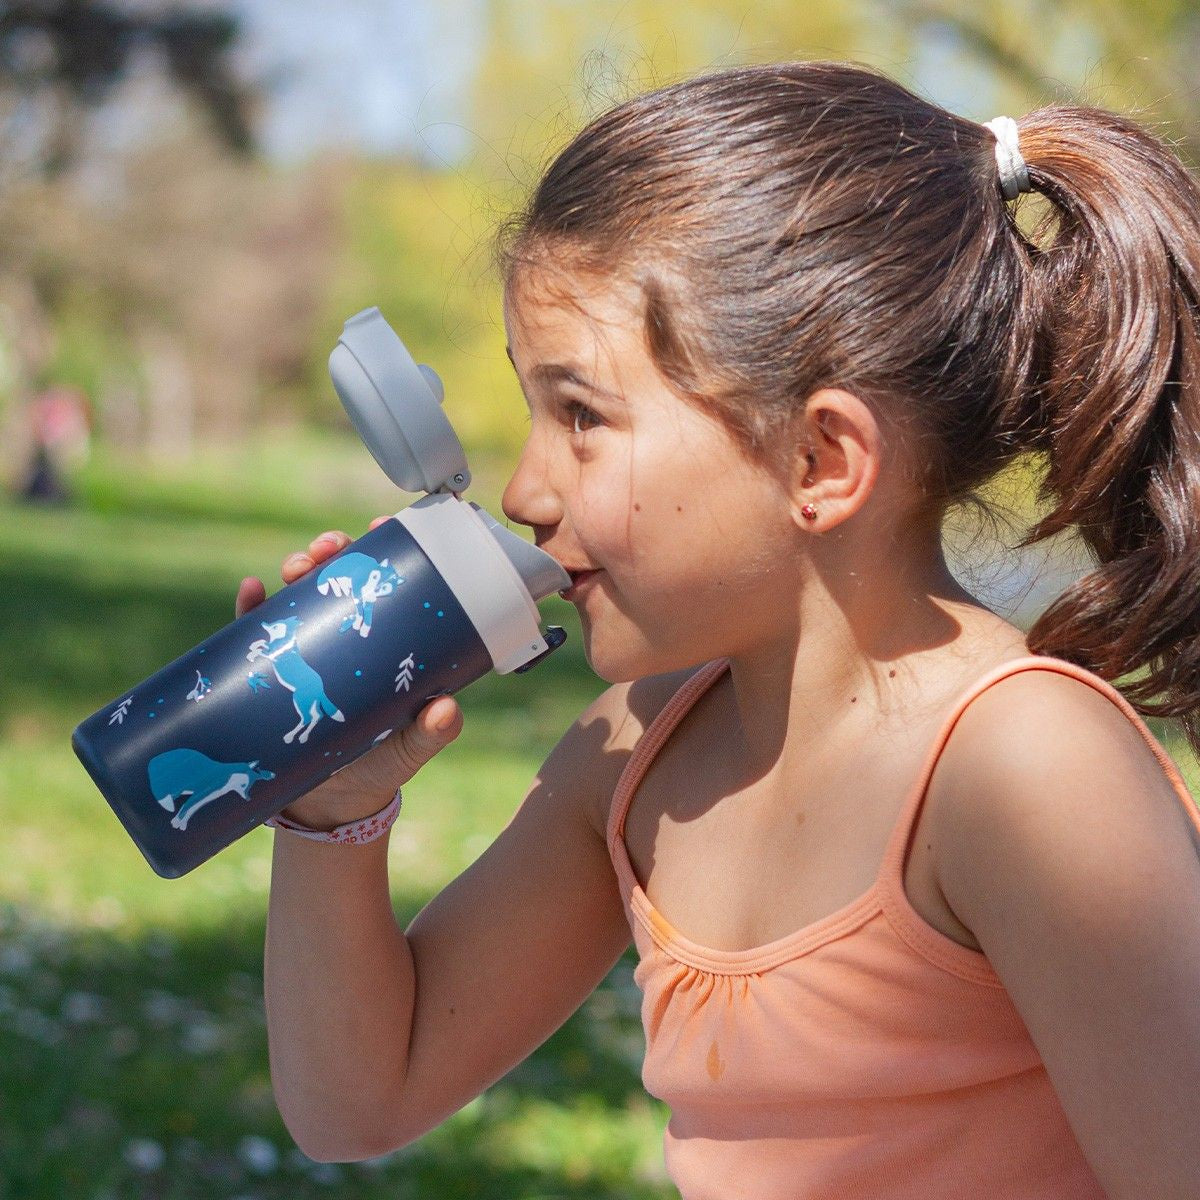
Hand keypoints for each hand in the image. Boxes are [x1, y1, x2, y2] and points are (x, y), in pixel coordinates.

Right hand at [235, 517, 463, 830]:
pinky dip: (252, 607)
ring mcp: (308, 651)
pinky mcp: (272, 672)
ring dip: (297, 569)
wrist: (326, 807)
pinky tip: (251, 589)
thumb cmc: (377, 771)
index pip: (389, 588)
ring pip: (300, 596)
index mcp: (387, 648)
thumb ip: (429, 735)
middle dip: (335, 553)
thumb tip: (446, 709)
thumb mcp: (407, 752)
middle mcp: (348, 640)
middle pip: (340, 581)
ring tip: (296, 565)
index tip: (383, 526)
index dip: (387, 553)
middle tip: (331, 547)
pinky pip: (257, 632)